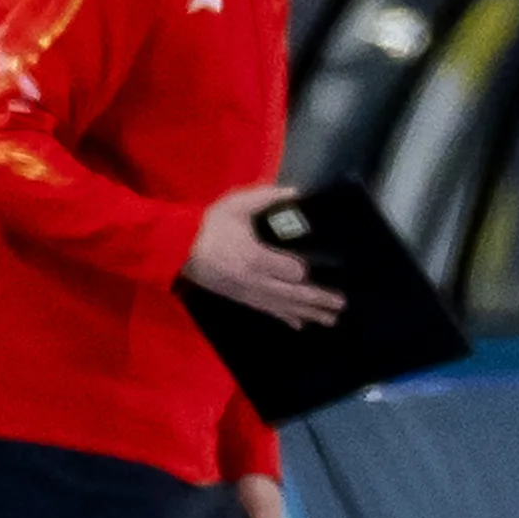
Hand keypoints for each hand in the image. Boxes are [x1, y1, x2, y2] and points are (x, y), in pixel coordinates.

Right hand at [185, 185, 342, 327]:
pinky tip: (300, 325)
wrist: (177, 248)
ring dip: (309, 314)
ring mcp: (248, 292)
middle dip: (319, 300)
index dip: (302, 271)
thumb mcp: (235, 205)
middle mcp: (254, 280)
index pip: (290, 271)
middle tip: (341, 304)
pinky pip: (267, 311)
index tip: (309, 268)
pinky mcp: (241, 298)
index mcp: (254, 256)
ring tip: (331, 320)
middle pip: (293, 294)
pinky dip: (285, 318)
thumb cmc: (209, 225)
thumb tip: (296, 192)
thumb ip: (265, 198)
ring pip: (284, 306)